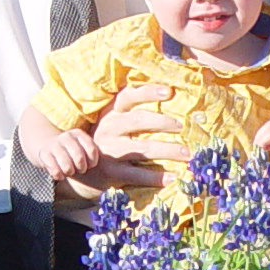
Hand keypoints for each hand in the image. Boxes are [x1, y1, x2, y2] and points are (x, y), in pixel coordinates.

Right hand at [29, 125, 101, 177]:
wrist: (47, 146)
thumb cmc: (71, 152)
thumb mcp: (83, 148)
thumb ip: (95, 154)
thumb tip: (120, 169)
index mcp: (79, 134)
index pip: (92, 150)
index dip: (93, 162)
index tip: (91, 165)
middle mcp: (66, 137)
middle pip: (79, 158)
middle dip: (81, 168)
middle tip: (80, 170)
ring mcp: (54, 145)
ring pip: (67, 166)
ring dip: (70, 172)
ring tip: (69, 171)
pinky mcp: (44, 154)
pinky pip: (55, 171)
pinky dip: (59, 176)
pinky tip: (60, 174)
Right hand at [66, 81, 180, 196]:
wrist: (82, 171)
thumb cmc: (109, 140)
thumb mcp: (114, 122)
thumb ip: (134, 110)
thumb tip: (171, 96)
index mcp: (111, 112)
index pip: (128, 96)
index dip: (148, 92)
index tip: (169, 91)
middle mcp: (109, 129)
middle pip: (138, 120)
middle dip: (163, 121)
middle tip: (181, 126)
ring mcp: (110, 152)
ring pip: (143, 149)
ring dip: (168, 151)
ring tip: (187, 153)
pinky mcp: (112, 173)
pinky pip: (138, 175)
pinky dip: (157, 177)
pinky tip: (173, 177)